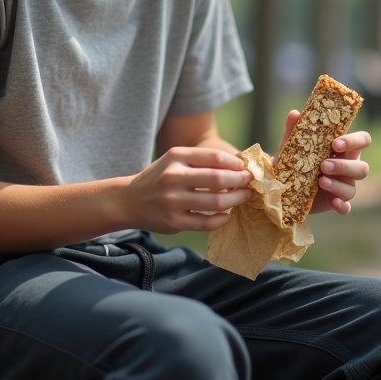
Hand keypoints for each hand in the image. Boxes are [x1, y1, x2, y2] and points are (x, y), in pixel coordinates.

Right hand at [125, 146, 252, 233]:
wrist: (129, 200)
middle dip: (240, 181)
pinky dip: (222, 219)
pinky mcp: (174, 222)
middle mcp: (174, 177)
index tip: (246, 168)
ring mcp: (173, 201)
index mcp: (176, 157)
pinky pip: (206, 223)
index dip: (236, 163)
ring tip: (244, 198)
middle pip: (218, 179)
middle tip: (251, 183)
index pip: (214, 157)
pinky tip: (227, 215)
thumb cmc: (159, 177)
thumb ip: (201, 160)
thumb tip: (238, 165)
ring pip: (216, 203)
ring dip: (236, 200)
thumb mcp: (174, 160)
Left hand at [275, 110, 371, 215]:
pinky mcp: (335, 203)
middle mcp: (348, 167)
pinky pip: (346, 207)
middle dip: (344, 166)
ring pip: (353, 187)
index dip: (354, 141)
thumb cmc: (293, 159)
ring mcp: (343, 186)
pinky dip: (342, 205)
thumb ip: (294, 130)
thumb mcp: (291, 145)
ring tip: (321, 181)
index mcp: (343, 149)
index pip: (363, 141)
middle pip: (362, 167)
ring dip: (339, 184)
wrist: (282, 185)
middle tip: (323, 165)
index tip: (335, 143)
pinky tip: (333, 202)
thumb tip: (294, 113)